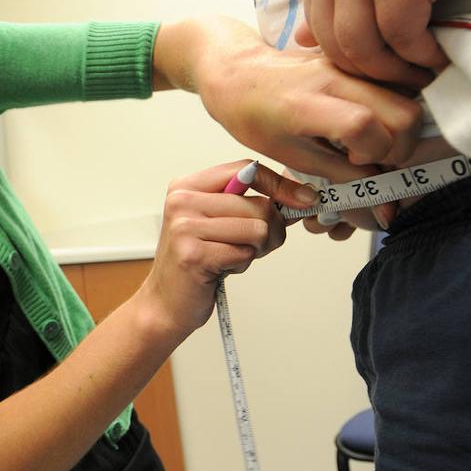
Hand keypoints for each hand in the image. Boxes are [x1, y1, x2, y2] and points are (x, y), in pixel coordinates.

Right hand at [136, 161, 316, 333]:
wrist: (166, 301)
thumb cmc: (197, 261)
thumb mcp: (220, 222)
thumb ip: (251, 204)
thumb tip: (300, 195)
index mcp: (187, 186)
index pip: (245, 169)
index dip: (279, 183)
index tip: (304, 197)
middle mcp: (182, 201)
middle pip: (258, 204)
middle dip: (271, 230)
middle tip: (252, 245)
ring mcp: (185, 227)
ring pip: (257, 229)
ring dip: (255, 249)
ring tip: (231, 256)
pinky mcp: (193, 255)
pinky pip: (245, 253)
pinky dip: (241, 264)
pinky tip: (222, 268)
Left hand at [198, 21, 422, 178]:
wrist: (238, 71)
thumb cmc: (254, 116)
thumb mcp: (289, 155)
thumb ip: (338, 176)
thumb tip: (380, 206)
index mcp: (308, 102)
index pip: (364, 125)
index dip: (372, 153)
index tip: (355, 163)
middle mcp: (335, 76)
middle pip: (405, 113)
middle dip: (402, 148)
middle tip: (374, 159)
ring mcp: (350, 64)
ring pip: (410, 98)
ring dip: (401, 129)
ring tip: (370, 141)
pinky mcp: (357, 60)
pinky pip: (396, 86)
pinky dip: (395, 110)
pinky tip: (369, 122)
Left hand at [293, 0, 470, 85]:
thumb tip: (299, 39)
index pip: (318, 34)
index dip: (351, 62)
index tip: (386, 71)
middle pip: (336, 47)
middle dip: (373, 74)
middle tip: (407, 82)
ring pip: (364, 49)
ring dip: (396, 71)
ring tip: (423, 74)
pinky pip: (401, 38)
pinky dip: (422, 55)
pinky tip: (440, 54)